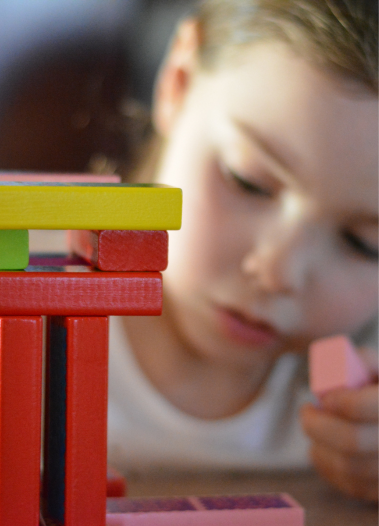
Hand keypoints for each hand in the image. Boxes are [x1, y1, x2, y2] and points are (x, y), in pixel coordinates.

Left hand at [301, 381, 377, 501]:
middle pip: (353, 442)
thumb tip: (331, 374)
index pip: (369, 408)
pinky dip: (328, 468)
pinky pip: (353, 487)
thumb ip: (361, 360)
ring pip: (349, 468)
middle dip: (318, 426)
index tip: (326, 397)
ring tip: (312, 427)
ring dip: (319, 447)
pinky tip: (320, 450)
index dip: (341, 402)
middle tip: (305, 412)